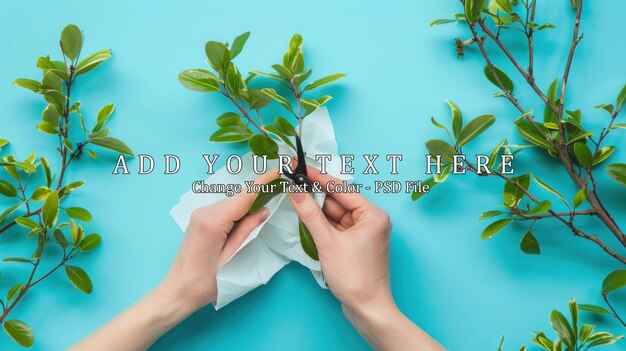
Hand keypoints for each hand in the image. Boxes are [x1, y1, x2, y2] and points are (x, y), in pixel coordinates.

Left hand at [72, 171, 277, 350]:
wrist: (178, 292)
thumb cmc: (204, 283)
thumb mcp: (232, 258)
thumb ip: (247, 231)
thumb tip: (263, 211)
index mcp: (212, 221)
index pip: (243, 195)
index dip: (263, 182)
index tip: (278, 171)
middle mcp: (204, 212)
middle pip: (238, 197)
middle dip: (259, 194)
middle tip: (280, 192)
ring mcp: (199, 214)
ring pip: (232, 202)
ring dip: (248, 204)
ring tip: (264, 210)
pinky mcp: (199, 219)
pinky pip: (224, 209)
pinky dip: (238, 211)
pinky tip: (246, 220)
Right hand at [289, 168, 392, 310]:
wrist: (367, 309)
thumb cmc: (354, 277)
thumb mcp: (328, 243)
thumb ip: (310, 215)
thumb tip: (296, 192)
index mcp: (373, 215)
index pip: (341, 189)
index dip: (318, 177)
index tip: (300, 168)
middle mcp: (371, 220)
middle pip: (337, 200)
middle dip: (314, 194)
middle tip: (292, 183)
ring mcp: (364, 232)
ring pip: (335, 214)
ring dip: (316, 211)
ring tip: (295, 199)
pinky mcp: (357, 244)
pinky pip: (337, 227)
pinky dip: (322, 225)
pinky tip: (306, 220)